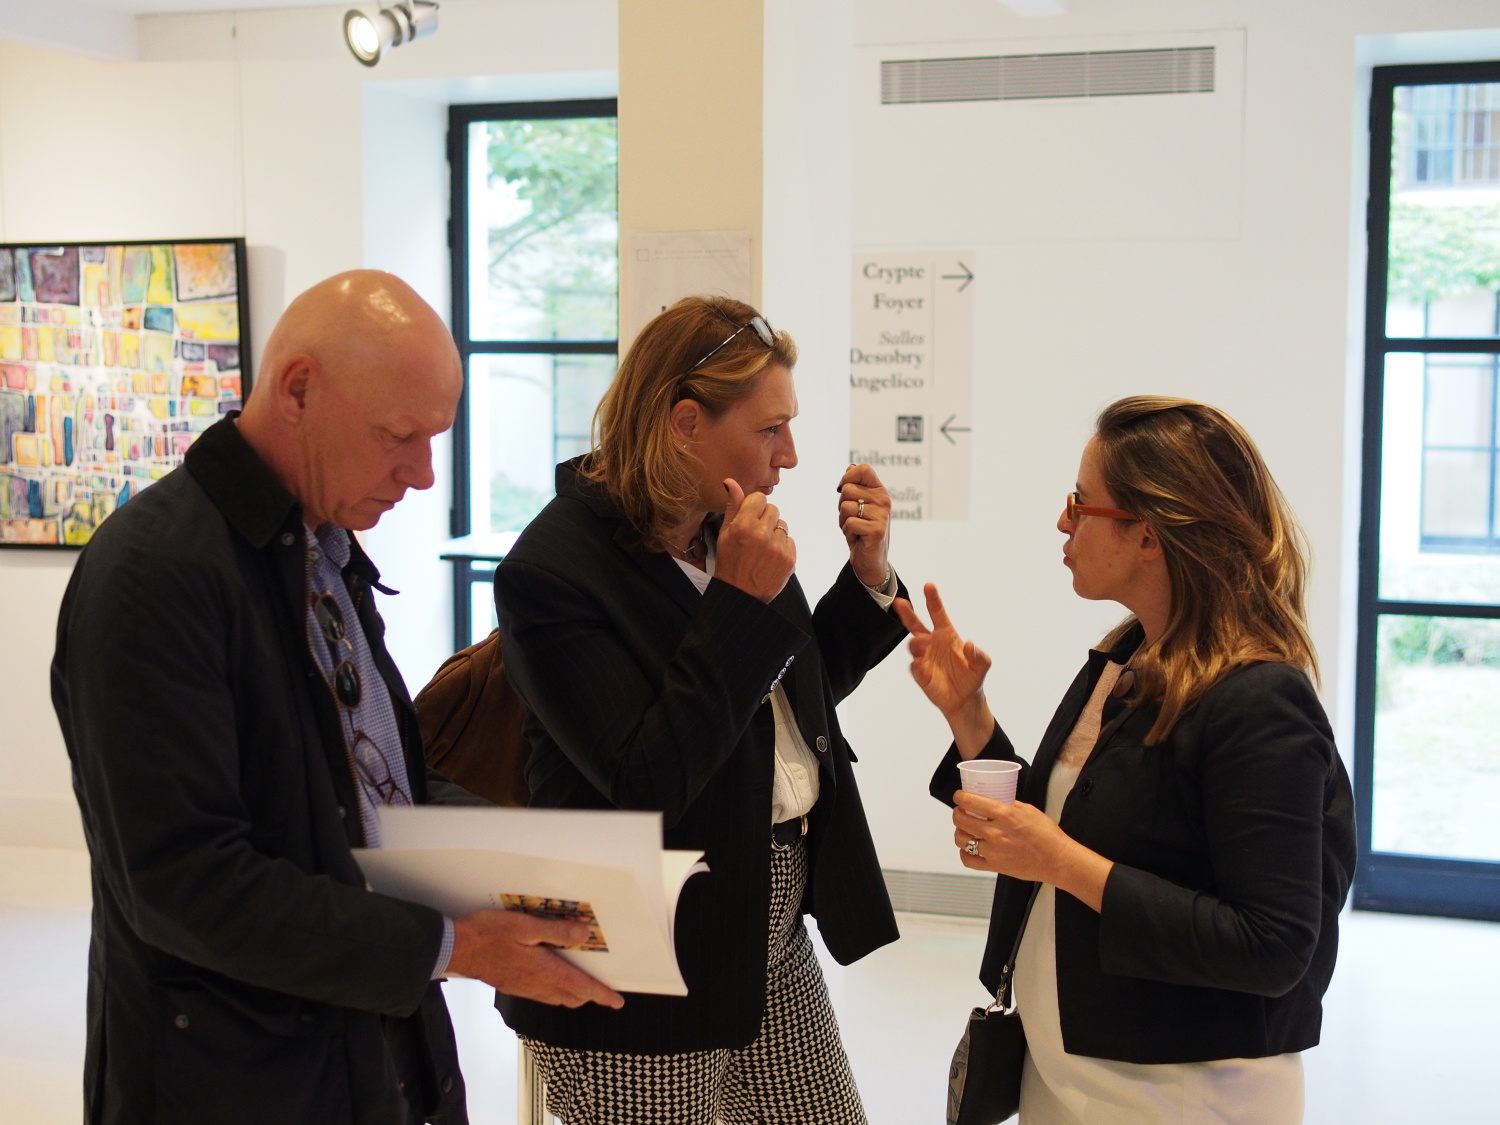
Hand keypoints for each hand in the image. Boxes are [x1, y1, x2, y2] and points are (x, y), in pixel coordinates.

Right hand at [448, 909, 624, 1008]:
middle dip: (590, 995)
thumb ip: (556, 932)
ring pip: (557, 998)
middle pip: (572, 997)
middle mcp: (537, 985)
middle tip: (603, 989)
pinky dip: (556, 991)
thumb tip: (584, 934)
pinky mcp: (513, 986)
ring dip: (573, 993)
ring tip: (583, 984)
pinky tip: (552, 979)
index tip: (617, 1001)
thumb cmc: (489, 935)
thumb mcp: (526, 927)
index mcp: (545, 972)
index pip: (582, 987)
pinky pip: (542, 995)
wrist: (457, 949)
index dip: (602, 994)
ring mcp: (524, 988)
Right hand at [714, 478, 795, 602]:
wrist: (740, 595)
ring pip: (783, 525)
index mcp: (743, 525)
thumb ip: (732, 506)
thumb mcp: (725, 533)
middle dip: (765, 519)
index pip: (759, 498)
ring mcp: (777, 547)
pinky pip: (790, 541)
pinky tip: (770, 557)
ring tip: (762, 548)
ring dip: (774, 533)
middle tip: (755, 536)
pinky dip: (782, 547)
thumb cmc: (729, 563)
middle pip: (773, 509)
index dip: (754, 508)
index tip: (749, 518)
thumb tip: (730, 482)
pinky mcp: (789, 559)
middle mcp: (762, 534)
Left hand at [837, 464, 891, 586]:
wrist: (871, 560)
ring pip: (845, 507)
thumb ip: (855, 486)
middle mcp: (884, 500)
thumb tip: (850, 466)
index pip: (863, 469)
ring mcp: (882, 515)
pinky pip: (849, 523)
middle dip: (841, 506)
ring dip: (843, 521)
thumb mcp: (858, 505)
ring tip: (855, 529)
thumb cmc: (861, 530)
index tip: (843, 490)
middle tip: (853, 518)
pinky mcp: (877, 530)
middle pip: (847, 490)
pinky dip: (848, 532)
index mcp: (879, 490)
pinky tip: (858, 537)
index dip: (847, 477)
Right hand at [893, 584, 993, 755]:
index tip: (928, 586)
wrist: (964, 701)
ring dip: (916, 643)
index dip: (933, 600)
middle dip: (907, 613)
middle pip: (916, 625)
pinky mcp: (920, 673)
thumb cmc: (972, 678)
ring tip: (922, 645)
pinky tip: (921, 666)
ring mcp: (925, 658)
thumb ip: (979, 655)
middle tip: (900, 602)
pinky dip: (916, 665)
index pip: (938, 614)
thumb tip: (969, 644)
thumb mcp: (982, 666)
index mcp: (947, 635)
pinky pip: (914, 666)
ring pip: (913, 644)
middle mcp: (933, 643)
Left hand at [952, 791, 1111, 911]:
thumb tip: (993, 799)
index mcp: (1005, 814)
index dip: (960, 797)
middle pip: (960, 820)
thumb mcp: (1028, 810)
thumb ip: (1008, 804)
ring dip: (960, 832)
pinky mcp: (994, 866)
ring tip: (965, 829)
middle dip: (957, 812)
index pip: (970, 802)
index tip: (959, 796)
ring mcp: (993, 851)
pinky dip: (965, 853)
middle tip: (961, 811)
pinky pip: (968, 860)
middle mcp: (995, 832)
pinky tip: (970, 848)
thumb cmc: (1047, 835)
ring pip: (961, 839)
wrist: (1057, 860)